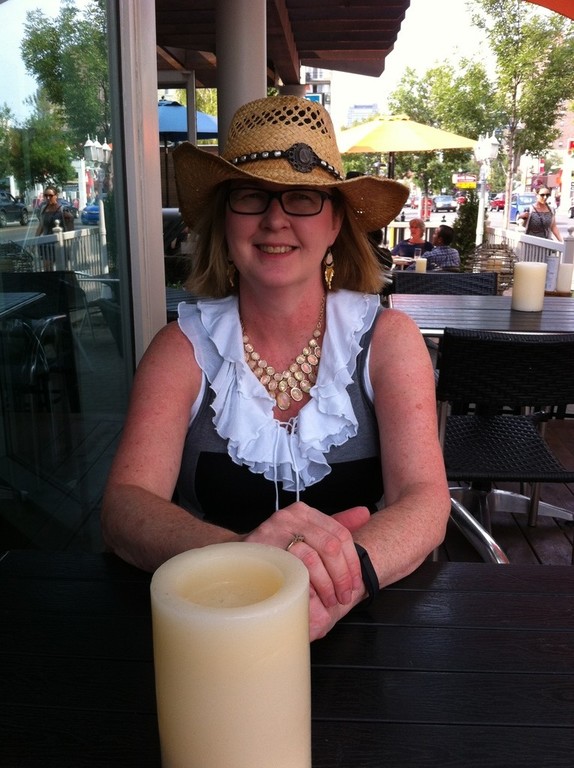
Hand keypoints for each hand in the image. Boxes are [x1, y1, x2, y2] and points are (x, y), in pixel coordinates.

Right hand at [243, 502, 369, 614]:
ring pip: (314, 558)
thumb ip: (336, 524)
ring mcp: (275, 532)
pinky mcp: (263, 551)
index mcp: (304, 512)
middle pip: (331, 546)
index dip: (353, 563)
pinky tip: (311, 598)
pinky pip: (292, 570)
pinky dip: (306, 587)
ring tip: (329, 600)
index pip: (341, 534)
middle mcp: (290, 516)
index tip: (356, 584)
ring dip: (326, 585)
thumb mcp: (307, 534)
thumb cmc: (276, 549)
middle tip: (345, 596)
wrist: (239, 559)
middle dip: (343, 576)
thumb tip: (365, 513)